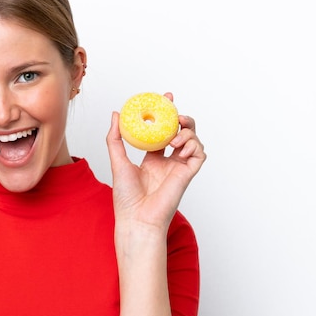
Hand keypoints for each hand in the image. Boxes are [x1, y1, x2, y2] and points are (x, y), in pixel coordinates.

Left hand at [106, 93, 205, 232]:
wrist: (136, 217)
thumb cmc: (126, 196)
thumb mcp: (117, 160)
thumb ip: (115, 137)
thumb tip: (116, 114)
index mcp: (152, 158)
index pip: (162, 131)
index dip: (166, 114)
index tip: (166, 98)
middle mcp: (168, 162)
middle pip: (181, 132)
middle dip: (181, 118)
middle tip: (174, 111)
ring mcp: (179, 168)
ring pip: (193, 141)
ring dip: (187, 132)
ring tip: (173, 137)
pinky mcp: (187, 175)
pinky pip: (199, 154)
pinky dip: (194, 146)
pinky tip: (179, 148)